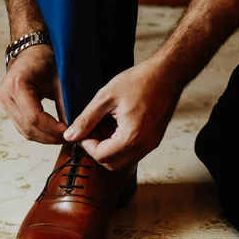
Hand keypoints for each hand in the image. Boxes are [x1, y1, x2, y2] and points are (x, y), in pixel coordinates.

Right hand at [0, 45, 66, 143]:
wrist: (33, 52)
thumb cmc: (47, 61)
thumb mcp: (61, 81)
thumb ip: (66, 104)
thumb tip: (74, 129)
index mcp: (17, 85)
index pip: (34, 117)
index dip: (52, 129)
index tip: (69, 132)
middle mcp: (6, 95)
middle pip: (27, 128)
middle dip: (50, 137)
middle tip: (70, 139)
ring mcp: (5, 103)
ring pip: (24, 131)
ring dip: (45, 138)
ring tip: (64, 138)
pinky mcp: (9, 108)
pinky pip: (23, 127)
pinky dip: (39, 134)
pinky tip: (54, 134)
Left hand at [63, 59, 181, 170]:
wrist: (167, 74)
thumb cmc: (139, 81)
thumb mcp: (106, 97)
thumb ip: (86, 119)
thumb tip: (70, 135)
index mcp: (132, 136)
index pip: (101, 156)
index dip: (87, 145)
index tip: (82, 131)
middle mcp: (144, 145)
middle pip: (112, 164)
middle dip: (98, 150)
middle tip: (92, 131)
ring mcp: (151, 144)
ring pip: (123, 160)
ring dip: (110, 149)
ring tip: (104, 127)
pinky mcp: (155, 139)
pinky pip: (134, 152)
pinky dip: (121, 145)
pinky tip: (117, 126)